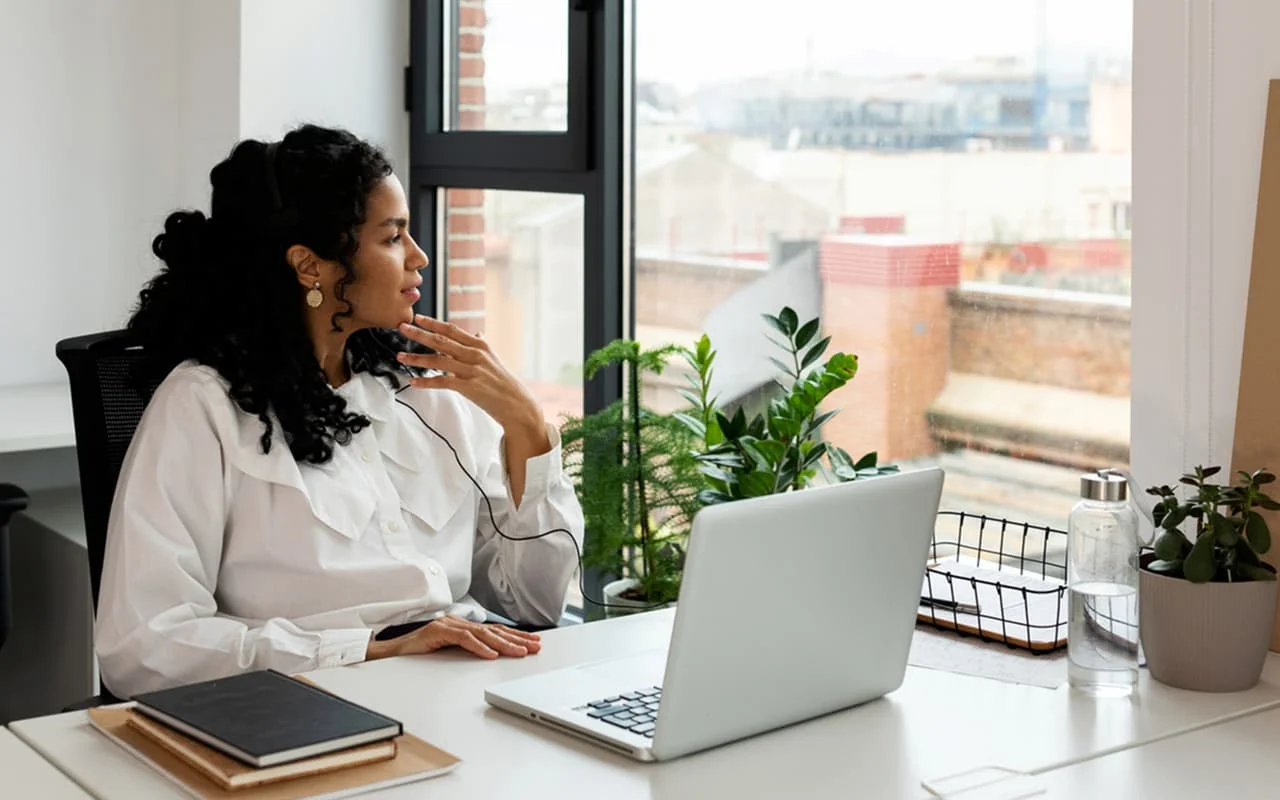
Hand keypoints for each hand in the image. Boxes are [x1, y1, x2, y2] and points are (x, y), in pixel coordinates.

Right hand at [365, 616, 541, 660]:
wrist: (393, 653)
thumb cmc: (420, 654)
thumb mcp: (450, 652)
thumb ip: (468, 650)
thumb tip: (493, 656)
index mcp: (463, 627)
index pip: (494, 631)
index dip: (514, 636)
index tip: (532, 643)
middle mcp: (458, 623)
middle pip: (493, 631)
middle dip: (516, 639)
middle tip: (535, 646)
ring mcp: (448, 625)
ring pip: (482, 634)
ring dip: (503, 643)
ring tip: (519, 652)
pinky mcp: (438, 632)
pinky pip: (463, 639)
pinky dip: (479, 647)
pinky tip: (491, 654)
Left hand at [396, 315, 545, 436]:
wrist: (516, 403)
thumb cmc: (503, 382)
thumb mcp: (493, 359)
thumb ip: (481, 346)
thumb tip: (478, 333)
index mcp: (480, 345)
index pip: (452, 330)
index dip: (433, 322)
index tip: (417, 317)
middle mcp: (475, 354)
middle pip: (441, 341)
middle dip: (419, 333)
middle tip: (402, 327)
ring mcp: (471, 370)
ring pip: (438, 360)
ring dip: (416, 358)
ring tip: (400, 356)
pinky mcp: (468, 387)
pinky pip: (441, 382)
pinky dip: (425, 381)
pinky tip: (413, 381)